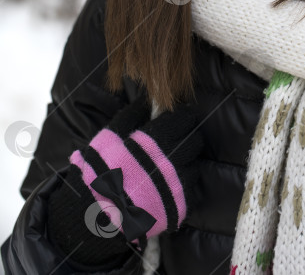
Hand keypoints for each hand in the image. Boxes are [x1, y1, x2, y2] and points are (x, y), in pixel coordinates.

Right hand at [48, 95, 203, 265]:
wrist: (95, 218)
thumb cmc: (99, 172)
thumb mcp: (109, 138)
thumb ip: (131, 115)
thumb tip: (147, 100)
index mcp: (156, 143)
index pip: (184, 119)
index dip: (182, 116)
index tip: (177, 117)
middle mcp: (172, 163)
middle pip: (195, 141)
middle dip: (187, 136)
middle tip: (175, 139)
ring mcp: (177, 188)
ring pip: (195, 165)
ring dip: (186, 161)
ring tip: (169, 163)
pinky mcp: (179, 208)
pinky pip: (190, 189)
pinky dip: (183, 183)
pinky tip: (168, 183)